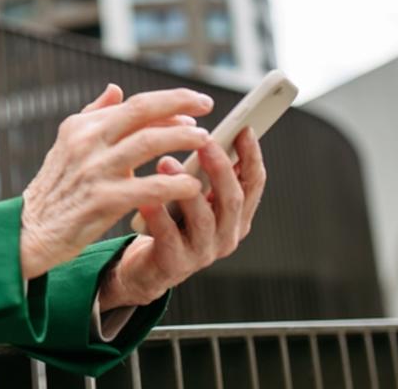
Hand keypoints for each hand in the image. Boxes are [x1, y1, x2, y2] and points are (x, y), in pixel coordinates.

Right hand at [19, 85, 213, 278]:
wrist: (31, 231)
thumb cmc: (56, 189)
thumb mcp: (68, 144)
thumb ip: (94, 115)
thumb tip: (116, 88)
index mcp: (81, 126)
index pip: (134, 105)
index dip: (169, 102)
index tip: (195, 105)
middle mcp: (86, 141)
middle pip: (142, 113)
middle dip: (180, 106)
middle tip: (208, 109)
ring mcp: (94, 170)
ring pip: (149, 143)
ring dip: (182, 139)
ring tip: (206, 141)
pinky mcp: (102, 200)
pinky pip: (149, 187)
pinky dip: (175, 184)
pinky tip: (192, 186)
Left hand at [98, 127, 266, 309]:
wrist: (144, 268)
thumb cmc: (169, 223)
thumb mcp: (192, 195)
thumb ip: (202, 171)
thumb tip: (202, 130)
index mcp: (235, 215)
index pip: (252, 183)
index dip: (251, 156)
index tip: (243, 128)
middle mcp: (226, 234)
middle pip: (232, 199)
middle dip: (221, 167)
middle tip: (204, 140)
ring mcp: (202, 252)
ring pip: (204, 219)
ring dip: (186, 189)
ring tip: (166, 162)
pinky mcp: (175, 264)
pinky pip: (169, 237)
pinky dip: (158, 216)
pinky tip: (146, 198)